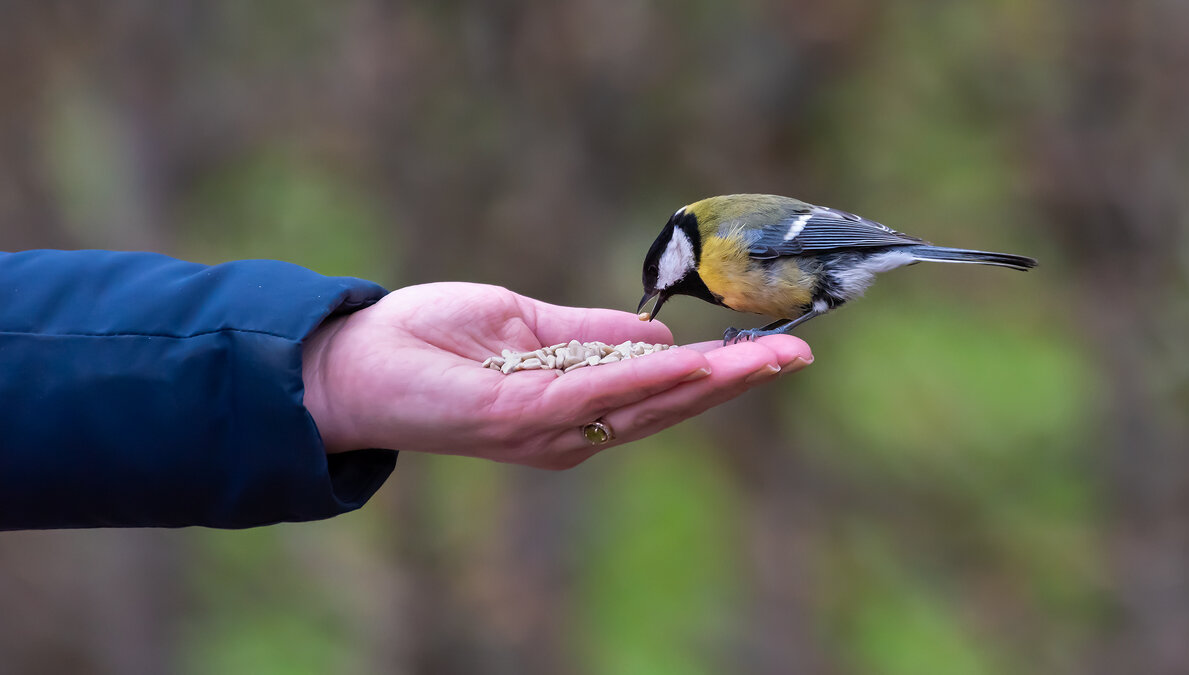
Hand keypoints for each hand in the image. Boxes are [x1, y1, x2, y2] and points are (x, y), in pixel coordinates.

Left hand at [302, 282, 812, 468]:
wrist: (353, 360)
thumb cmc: (430, 340)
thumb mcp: (526, 327)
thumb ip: (590, 334)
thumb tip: (657, 333)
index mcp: (574, 407)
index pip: (660, 391)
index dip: (719, 371)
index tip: (773, 348)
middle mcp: (570, 430)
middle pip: (669, 405)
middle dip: (736, 379)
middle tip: (798, 353)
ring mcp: (549, 428)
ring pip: (647, 404)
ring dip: (713, 379)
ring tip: (770, 356)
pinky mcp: (522, 414)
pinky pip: (598, 392)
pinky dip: (651, 375)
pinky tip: (696, 358)